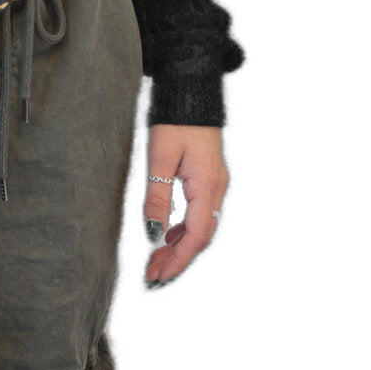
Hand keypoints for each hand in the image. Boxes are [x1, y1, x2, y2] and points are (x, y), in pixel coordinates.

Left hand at [143, 124, 228, 286]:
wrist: (192, 95)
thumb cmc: (176, 122)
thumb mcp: (160, 159)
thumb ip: (157, 197)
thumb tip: (154, 233)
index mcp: (207, 186)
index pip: (195, 236)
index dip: (178, 259)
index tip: (159, 274)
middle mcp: (217, 189)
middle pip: (200, 237)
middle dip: (177, 259)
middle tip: (153, 274)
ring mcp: (215, 185)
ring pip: (200, 228)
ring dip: (179, 247)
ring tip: (156, 260)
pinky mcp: (209, 180)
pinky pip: (199, 214)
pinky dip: (183, 230)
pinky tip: (167, 236)